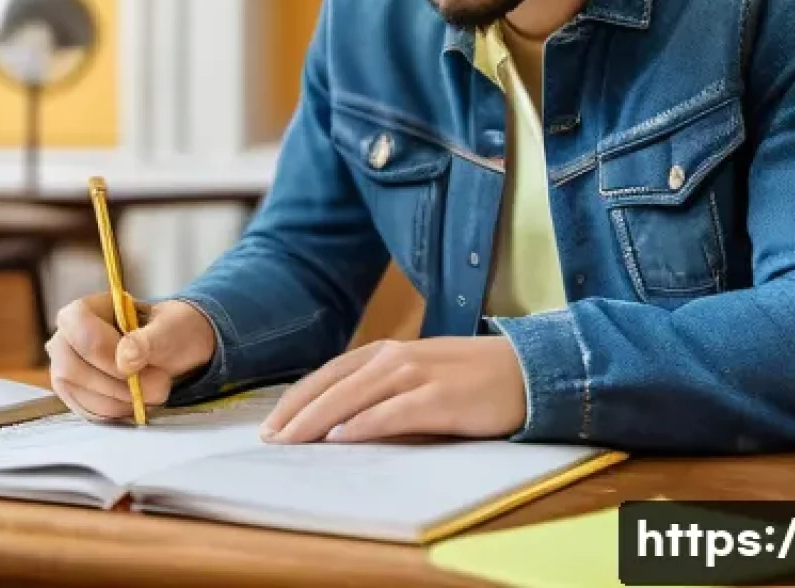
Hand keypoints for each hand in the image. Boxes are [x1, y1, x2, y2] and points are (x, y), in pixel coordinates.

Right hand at [45, 293, 216, 420]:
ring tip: (155, 389)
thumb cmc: (168, 329)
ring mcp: (66, 371)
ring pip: (81, 395)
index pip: (79, 329)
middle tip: (158, 383)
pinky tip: (139, 400)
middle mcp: (65, 340)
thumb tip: (124, 358)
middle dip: (119, 383)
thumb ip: (148, 339)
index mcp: (85, 310)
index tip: (138, 362)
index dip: (106, 351)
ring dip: (123, 400)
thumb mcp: (169, 327)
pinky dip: (119, 411)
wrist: (174, 349)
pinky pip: (89, 413)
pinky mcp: (75, 397)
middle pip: (72, 369)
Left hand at [258, 336, 526, 443]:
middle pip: (333, 385)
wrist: (526, 371)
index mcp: (388, 352)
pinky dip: (363, 424)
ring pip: (354, 397)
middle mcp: (396, 357)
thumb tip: (342, 423)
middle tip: (268, 440)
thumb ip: (384, 391)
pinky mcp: (439, 397)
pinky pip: (393, 412)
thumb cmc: (469, 378)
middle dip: (297, 413)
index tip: (272, 423)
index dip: (297, 398)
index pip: (329, 373)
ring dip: (318, 420)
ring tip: (290, 442)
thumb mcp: (419, 376)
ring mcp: (417, 374)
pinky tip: (342, 438)